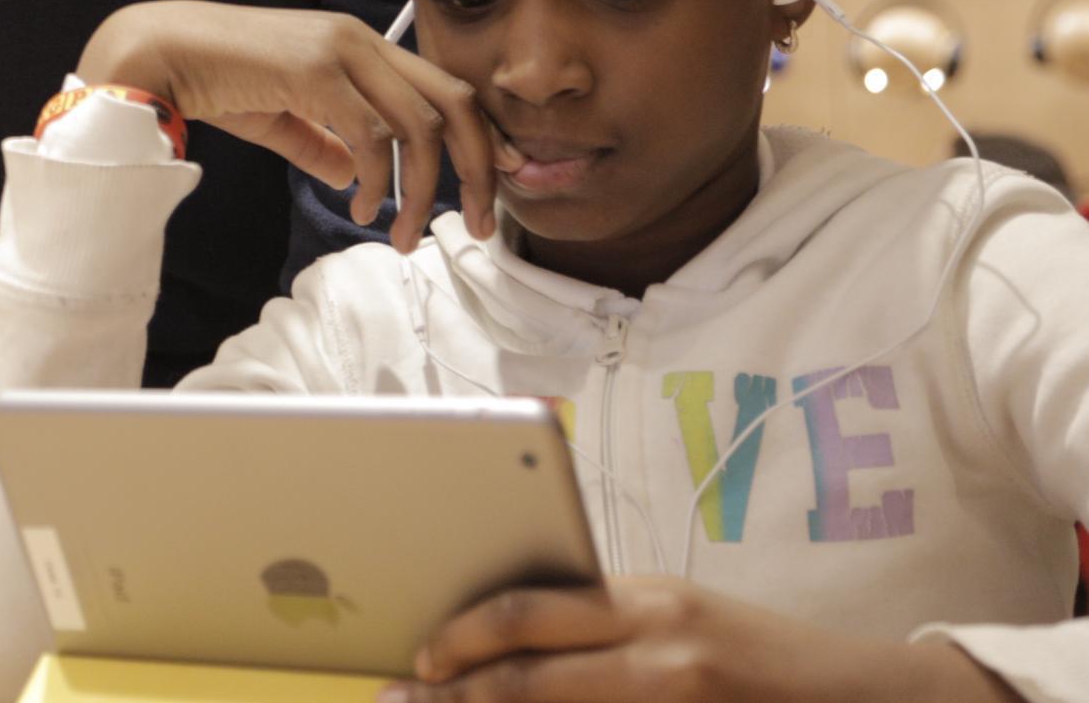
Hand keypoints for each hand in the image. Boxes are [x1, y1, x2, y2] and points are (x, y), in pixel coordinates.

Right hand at [78, 2, 498, 249]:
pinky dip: (378, 181)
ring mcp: (340, 49)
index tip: (499, 181)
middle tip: (476, 222)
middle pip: (455, 102)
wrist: (159, 53)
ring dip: (424, 190)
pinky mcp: (315, 70)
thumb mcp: (284, 115)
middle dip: (479, 166)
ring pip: (421, 125)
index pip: (446, 87)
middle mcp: (361, 39)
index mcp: (360, 44)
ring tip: (406, 234)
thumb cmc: (217, 80)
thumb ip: (324, 142)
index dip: (483, 136)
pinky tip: (361, 208)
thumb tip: (356, 178)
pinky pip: (372, 135)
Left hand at [382, 578, 1022, 702]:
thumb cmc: (759, 660)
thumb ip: (604, 627)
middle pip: (530, 674)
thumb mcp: (679, 621)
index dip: (463, 638)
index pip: (527, 611)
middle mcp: (662, 644)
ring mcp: (681, 694)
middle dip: (458, 696)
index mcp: (646, 600)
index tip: (422, 663)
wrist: (871, 698)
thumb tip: (508, 641)